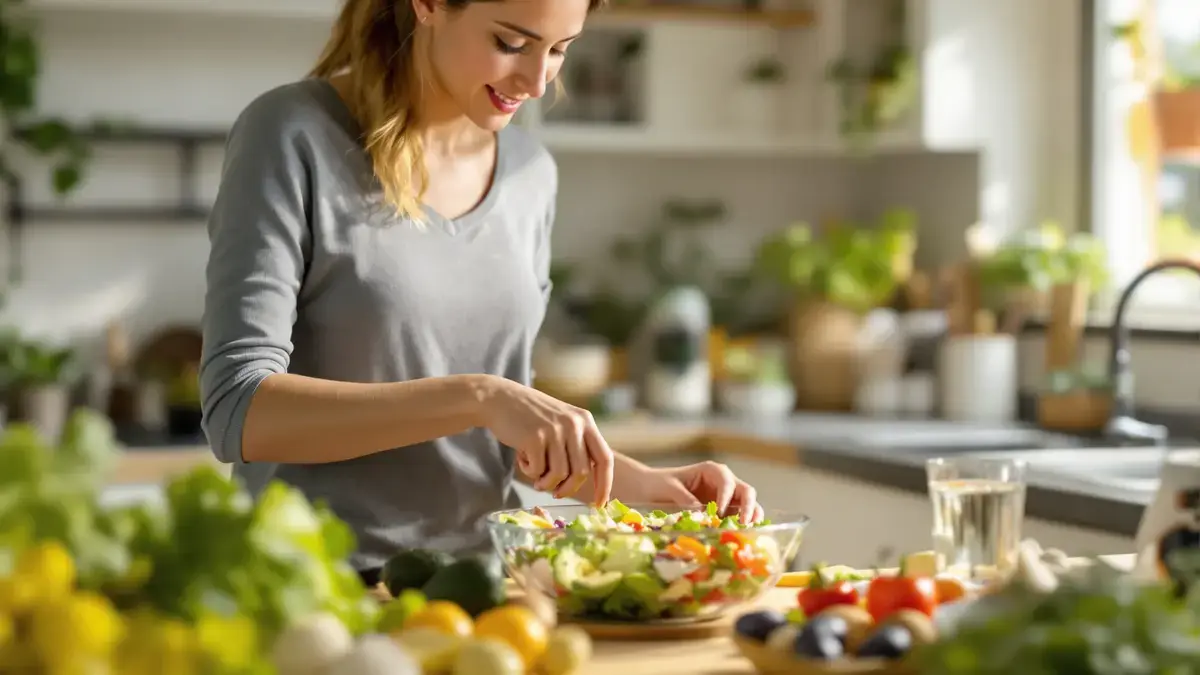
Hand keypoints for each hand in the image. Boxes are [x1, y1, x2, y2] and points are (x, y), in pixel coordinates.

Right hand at [478, 376, 613, 504]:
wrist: (501, 398)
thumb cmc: (532, 417)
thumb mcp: (563, 422)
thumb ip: (576, 445)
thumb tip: (583, 482)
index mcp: (585, 420)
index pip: (604, 458)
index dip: (604, 484)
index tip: (600, 504)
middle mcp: (574, 424)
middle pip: (582, 472)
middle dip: (568, 489)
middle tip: (555, 493)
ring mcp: (554, 430)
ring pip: (559, 475)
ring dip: (546, 483)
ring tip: (535, 476)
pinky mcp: (534, 438)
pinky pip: (538, 471)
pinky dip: (530, 472)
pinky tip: (523, 460)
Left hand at [619, 461, 763, 523]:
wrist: (649, 489)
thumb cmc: (659, 483)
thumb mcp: (669, 488)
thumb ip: (685, 497)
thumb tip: (701, 512)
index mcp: (711, 471)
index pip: (727, 481)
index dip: (726, 497)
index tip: (720, 512)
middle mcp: (723, 482)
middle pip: (745, 491)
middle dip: (748, 506)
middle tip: (745, 523)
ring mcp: (725, 497)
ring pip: (747, 504)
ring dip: (751, 516)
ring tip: (751, 530)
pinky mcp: (723, 512)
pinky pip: (738, 517)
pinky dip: (743, 525)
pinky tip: (744, 535)